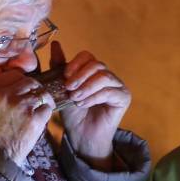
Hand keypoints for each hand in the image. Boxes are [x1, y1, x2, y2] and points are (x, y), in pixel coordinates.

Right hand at [0, 66, 53, 164]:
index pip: (14, 74)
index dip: (19, 80)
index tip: (20, 87)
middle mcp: (8, 94)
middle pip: (30, 82)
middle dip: (32, 89)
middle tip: (31, 97)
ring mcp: (23, 106)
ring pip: (41, 93)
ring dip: (41, 99)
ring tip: (38, 106)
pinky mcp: (35, 120)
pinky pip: (47, 108)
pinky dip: (45, 111)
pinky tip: (40, 117)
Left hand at [50, 41, 131, 169]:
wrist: (81, 136)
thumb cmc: (73, 114)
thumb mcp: (62, 89)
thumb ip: (60, 67)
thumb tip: (55, 44)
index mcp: (93, 72)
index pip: (87, 56)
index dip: (75, 64)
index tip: (65, 76)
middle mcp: (108, 76)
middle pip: (96, 64)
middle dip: (80, 76)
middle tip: (69, 89)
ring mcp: (118, 86)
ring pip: (103, 76)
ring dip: (86, 87)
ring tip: (76, 99)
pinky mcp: (124, 97)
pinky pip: (109, 91)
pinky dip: (93, 96)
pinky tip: (83, 104)